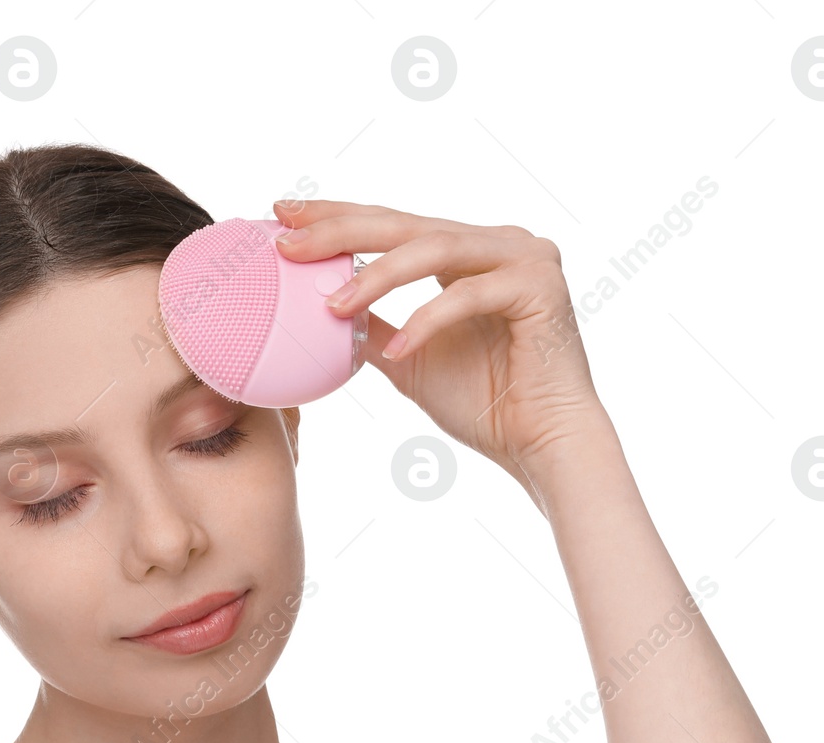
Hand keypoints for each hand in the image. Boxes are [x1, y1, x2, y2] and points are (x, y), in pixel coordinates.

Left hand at [272, 198, 610, 485]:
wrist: (541, 445)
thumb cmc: (485, 405)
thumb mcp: (408, 358)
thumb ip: (372, 325)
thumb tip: (322, 306)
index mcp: (470, 252)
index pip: (394, 225)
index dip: (338, 217)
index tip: (281, 216)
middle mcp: (499, 243)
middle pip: (407, 224)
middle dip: (341, 228)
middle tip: (288, 238)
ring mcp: (525, 257)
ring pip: (435, 250)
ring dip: (376, 275)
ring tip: (332, 305)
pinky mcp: (541, 285)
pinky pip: (468, 295)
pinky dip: (428, 321)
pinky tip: (398, 349)